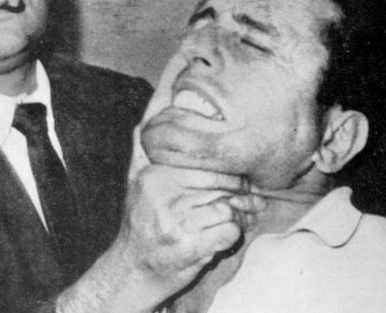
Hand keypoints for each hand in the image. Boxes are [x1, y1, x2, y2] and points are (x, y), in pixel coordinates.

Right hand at [113, 163, 263, 307]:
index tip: (243, 181)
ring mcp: (174, 221)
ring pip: (226, 208)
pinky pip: (228, 231)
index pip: (203, 165)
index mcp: (154, 175)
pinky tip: (228, 235)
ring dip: (241, 216)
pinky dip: (233, 234)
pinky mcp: (188, 245)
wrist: (130, 271)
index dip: (229, 174)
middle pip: (218, 185)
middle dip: (242, 194)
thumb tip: (185, 114)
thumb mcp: (143, 184)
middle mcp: (162, 195)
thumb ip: (164, 158)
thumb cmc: (144, 224)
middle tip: (255, 200)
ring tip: (245, 218)